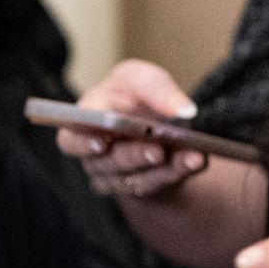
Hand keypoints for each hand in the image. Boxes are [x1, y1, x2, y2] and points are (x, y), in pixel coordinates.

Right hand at [59, 59, 207, 198]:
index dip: (83, 143)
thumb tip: (182, 109)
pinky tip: (197, 160)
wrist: (156, 127)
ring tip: (191, 156)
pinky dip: (181, 171)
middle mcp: (96, 157)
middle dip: (134, 155)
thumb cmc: (136, 97)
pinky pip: (160, 184)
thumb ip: (156, 88)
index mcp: (86, 124)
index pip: (72, 140)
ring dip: (165, 169)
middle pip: (110, 162)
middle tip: (156, 150)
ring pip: (136, 179)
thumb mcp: (142, 80)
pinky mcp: (143, 188)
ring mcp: (118, 177)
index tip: (101, 142)